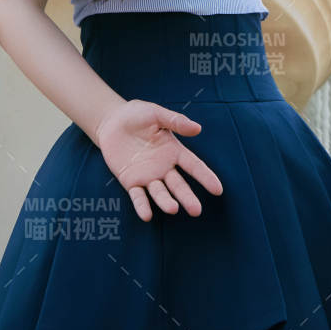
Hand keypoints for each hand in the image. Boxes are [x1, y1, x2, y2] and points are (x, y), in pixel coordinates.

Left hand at [94, 98, 223, 221]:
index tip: (218, 190)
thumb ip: (176, 121)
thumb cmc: (138, 114)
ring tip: (173, 209)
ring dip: (166, 202)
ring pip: (160, 193)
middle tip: (196, 210)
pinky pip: (138, 196)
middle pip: (178, 185)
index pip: (193, 166)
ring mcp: (148, 177)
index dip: (205, 177)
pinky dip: (142, 206)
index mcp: (173, 151)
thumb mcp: (157, 114)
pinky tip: (146, 215)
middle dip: (187, 197)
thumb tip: (198, 128)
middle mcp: (163, 167)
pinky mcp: (131, 182)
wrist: (112, 120)